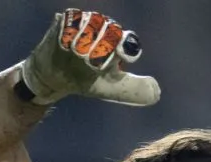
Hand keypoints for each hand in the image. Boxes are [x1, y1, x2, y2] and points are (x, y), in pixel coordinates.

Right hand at [19, 8, 160, 106]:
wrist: (54, 79)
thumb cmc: (85, 81)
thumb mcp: (111, 89)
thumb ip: (133, 89)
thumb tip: (156, 92)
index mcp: (117, 42)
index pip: (126, 40)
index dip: (124, 47)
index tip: (120, 56)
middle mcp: (103, 29)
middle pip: (109, 29)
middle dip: (101, 46)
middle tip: (91, 61)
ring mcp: (84, 24)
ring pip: (90, 22)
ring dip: (84, 39)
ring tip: (77, 54)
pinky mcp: (65, 22)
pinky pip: (70, 20)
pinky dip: (69, 32)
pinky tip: (65, 46)